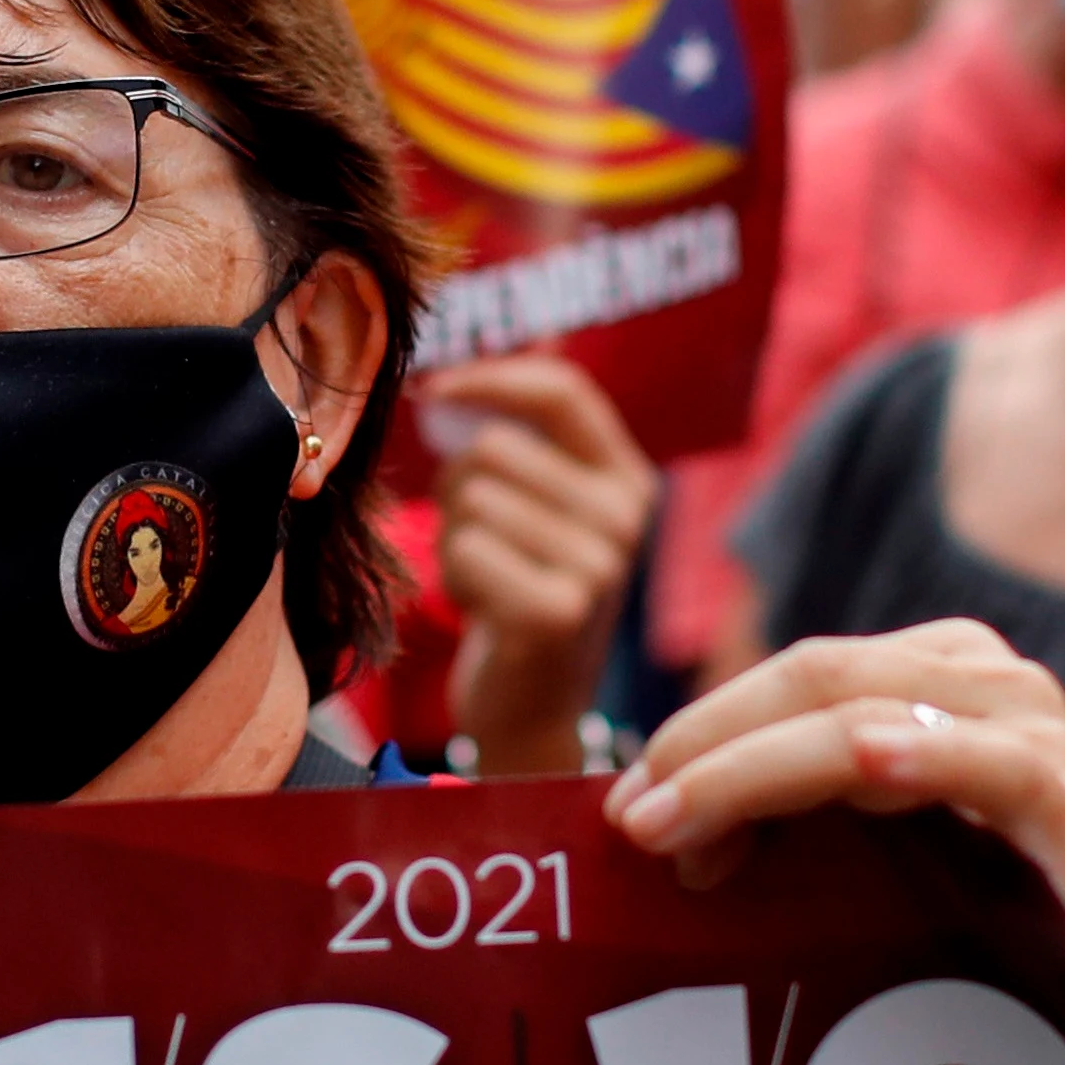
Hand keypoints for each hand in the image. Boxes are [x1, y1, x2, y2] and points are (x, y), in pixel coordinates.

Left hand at [422, 354, 658, 775]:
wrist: (530, 709)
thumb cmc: (518, 594)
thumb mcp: (539, 510)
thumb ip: (525, 439)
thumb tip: (490, 356)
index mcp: (628, 479)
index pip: (561, 391)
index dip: (490, 377)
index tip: (436, 389)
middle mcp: (627, 517)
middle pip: (494, 448)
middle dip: (458, 490)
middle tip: (479, 543)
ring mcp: (600, 567)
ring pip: (472, 498)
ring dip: (454, 538)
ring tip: (485, 578)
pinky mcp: (558, 612)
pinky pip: (465, 549)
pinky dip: (454, 576)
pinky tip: (483, 611)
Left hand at [614, 622, 1064, 1064]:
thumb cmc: (1039, 1030)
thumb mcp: (910, 921)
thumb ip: (828, 863)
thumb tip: (672, 844)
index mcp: (958, 717)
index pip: (812, 675)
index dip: (713, 726)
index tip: (633, 813)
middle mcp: (1011, 718)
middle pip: (832, 673)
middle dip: (713, 737)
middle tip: (629, 818)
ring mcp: (1060, 775)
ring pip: (886, 711)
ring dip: (762, 756)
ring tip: (674, 820)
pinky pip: (1006, 771)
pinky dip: (924, 757)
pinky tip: (856, 770)